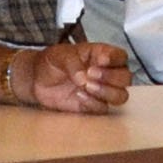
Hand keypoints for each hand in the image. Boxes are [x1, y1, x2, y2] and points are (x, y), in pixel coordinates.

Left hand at [18, 39, 132, 112]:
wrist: (36, 80)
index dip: (115, 59)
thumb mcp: (60, 55)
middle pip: (125, 77)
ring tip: (86, 86)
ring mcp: (101, 91)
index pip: (120, 56)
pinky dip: (92, 103)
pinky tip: (78, 96)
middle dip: (111, 77)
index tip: (101, 60)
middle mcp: (106, 74)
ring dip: (106, 92)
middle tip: (91, 74)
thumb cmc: (51, 62)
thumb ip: (73, 63)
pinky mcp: (92, 106)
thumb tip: (83, 77)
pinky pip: (103, 108)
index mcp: (101, 55)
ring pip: (121, 96)